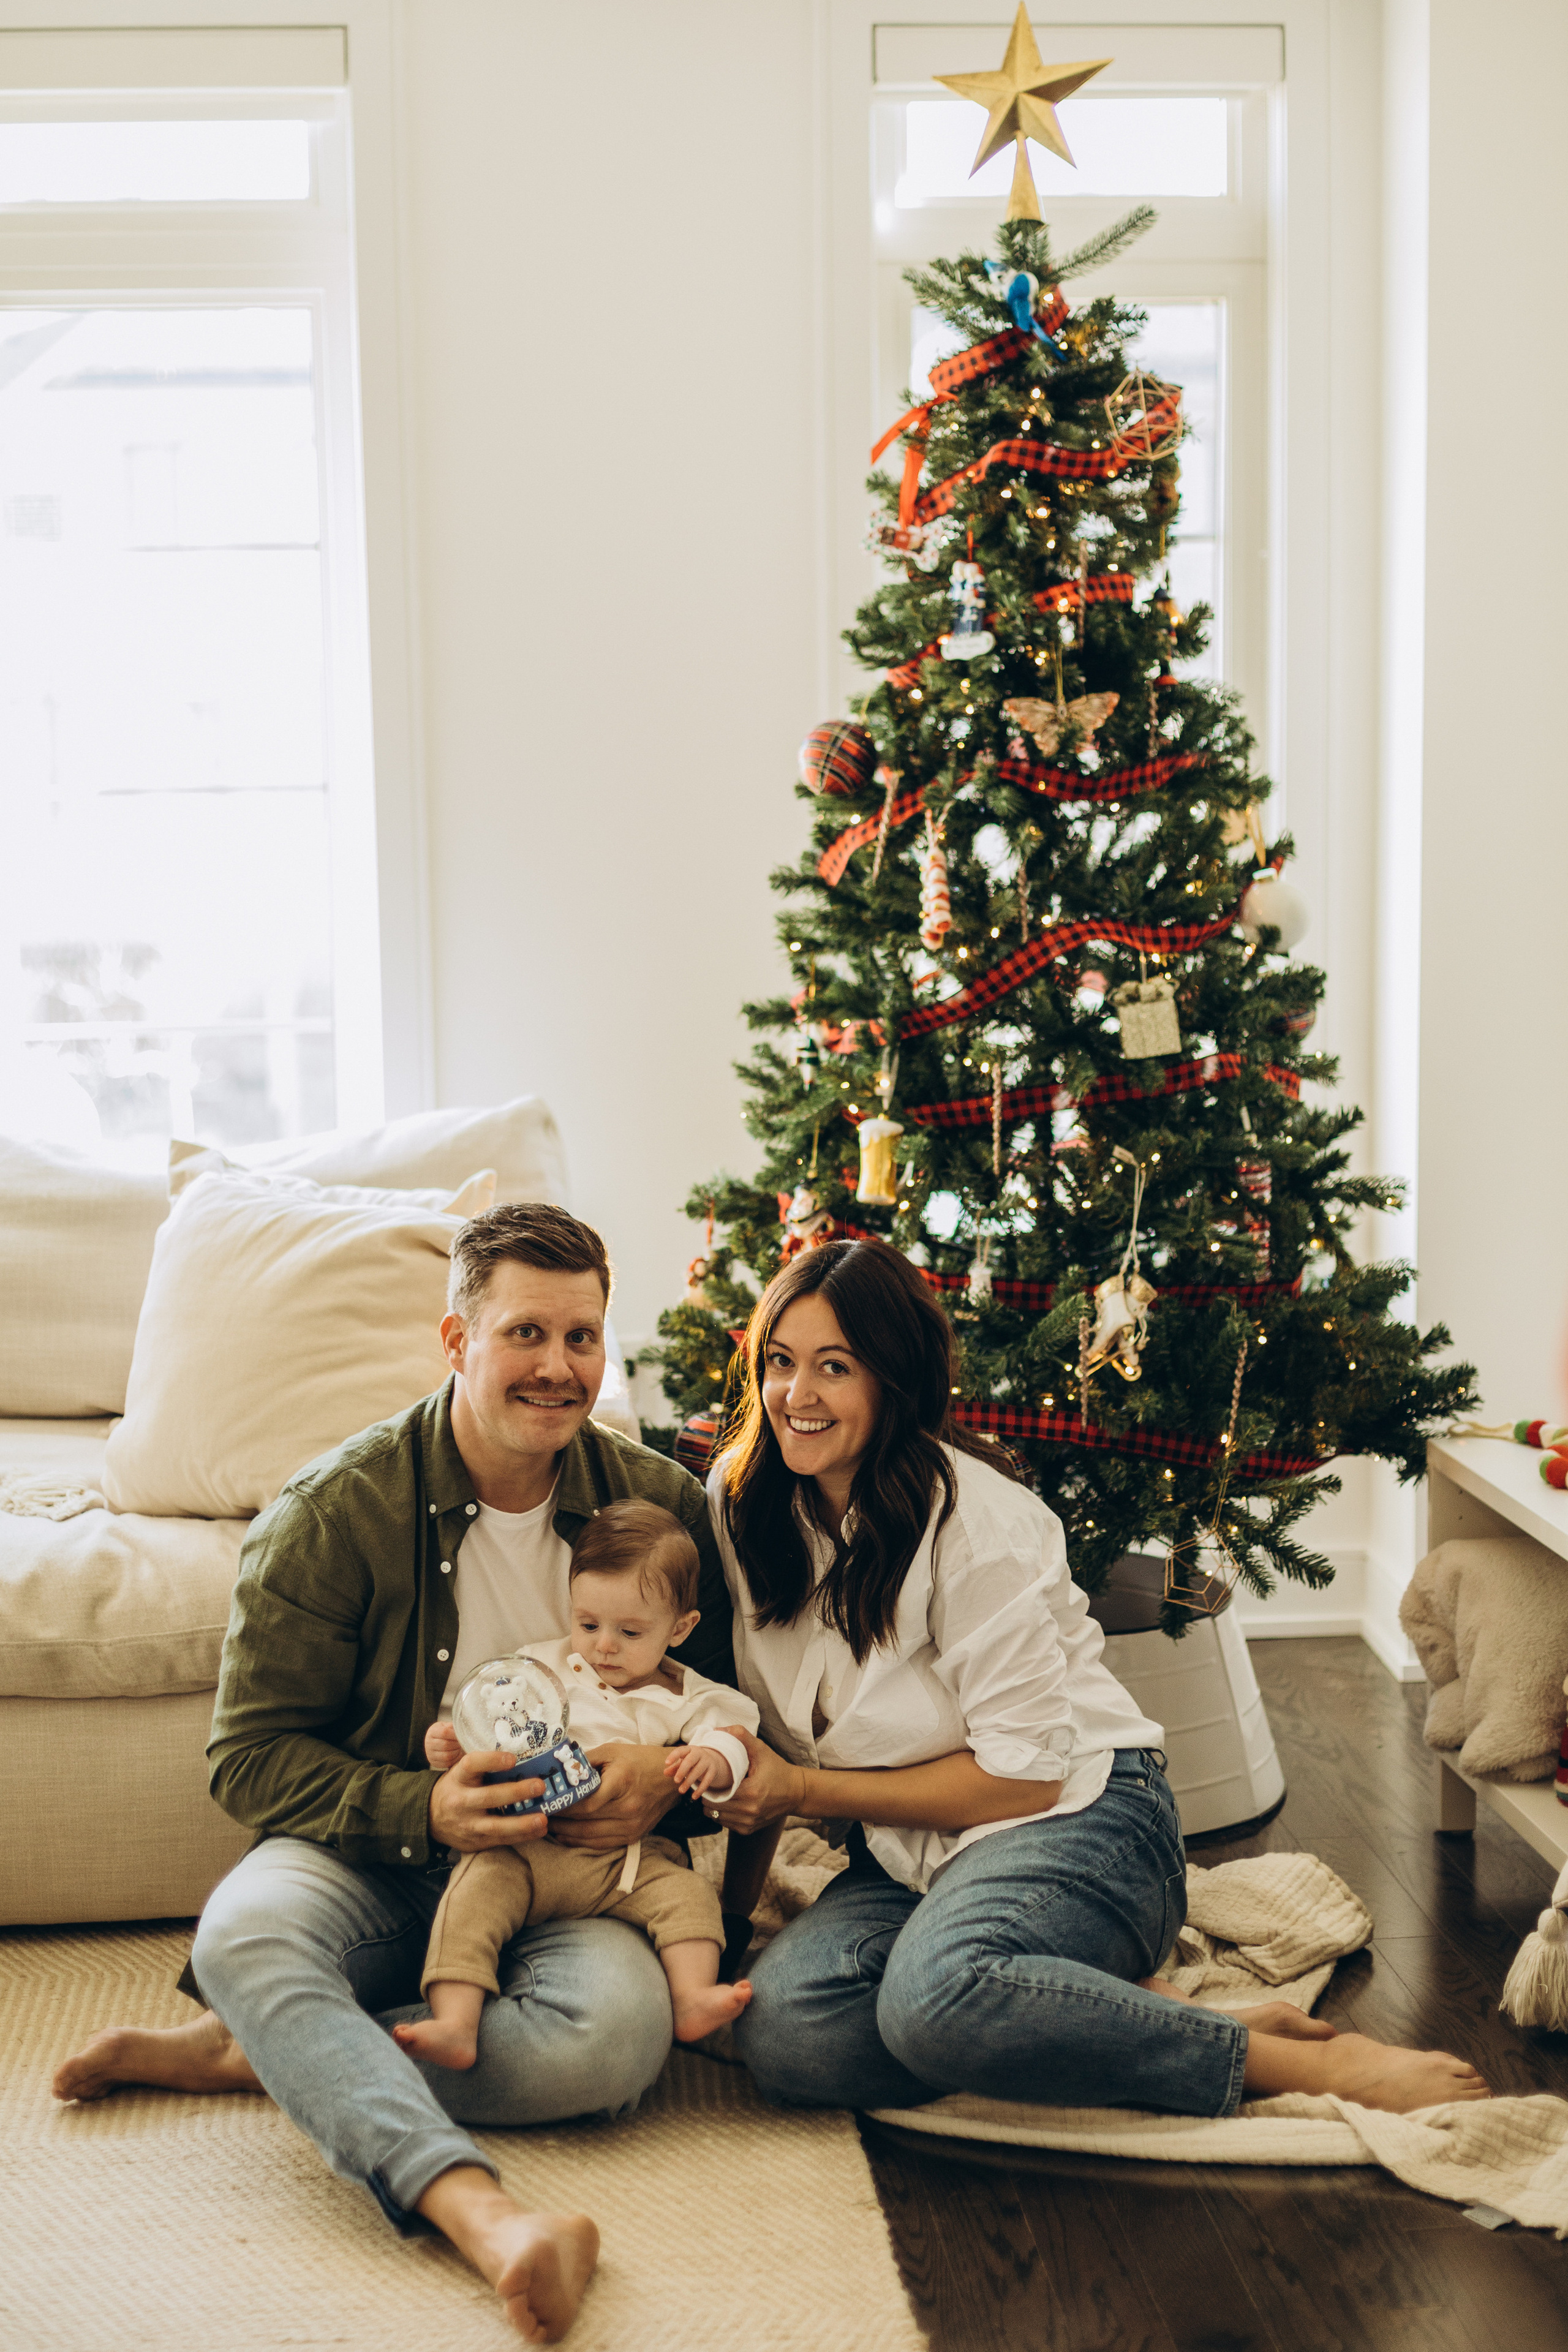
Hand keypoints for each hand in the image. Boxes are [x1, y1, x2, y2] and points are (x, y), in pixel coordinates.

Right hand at [424, 1721, 463, 1770]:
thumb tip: (460, 1731)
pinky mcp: (434, 1763)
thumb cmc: (444, 1733)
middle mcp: (429, 1743)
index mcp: (432, 1732)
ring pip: (447, 1756)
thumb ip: (452, 1727)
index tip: (461, 1735)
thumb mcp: (446, 1726)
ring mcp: (430, 1754)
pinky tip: (456, 1754)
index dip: (455, 1734)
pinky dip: (454, 1759)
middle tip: (461, 1742)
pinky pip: (447, 1763)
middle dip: (456, 1744)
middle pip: (446, 1745)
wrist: (436, 1742)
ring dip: (456, 1752)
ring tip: (458, 1748)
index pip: (444, 1732)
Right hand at [428, 1749, 549, 1851]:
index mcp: (458, 1778)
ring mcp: (468, 1824)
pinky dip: (522, 1835)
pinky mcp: (475, 1841)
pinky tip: (539, 1829)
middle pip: (489, 1797)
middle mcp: (461, 1801)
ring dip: (522, 1823)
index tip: (512, 1759)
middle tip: (540, 1786)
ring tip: (542, 1819)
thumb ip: (482, 1766)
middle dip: (516, 1792)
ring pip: (496, 1826)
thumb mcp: (460, 1773)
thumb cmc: (455, 1788)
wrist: (430, 1819)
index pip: (471, 1765)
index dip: (491, 1761)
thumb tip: (520, 1752)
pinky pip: (501, 1839)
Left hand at [548, 1743, 681, 1850]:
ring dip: (566, 1834)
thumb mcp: (612, 1751)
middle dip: (559, 1820)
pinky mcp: (634, 1835)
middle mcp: (628, 1808)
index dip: (563, 1806)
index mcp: (621, 1783)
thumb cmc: (641, 1760)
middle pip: (585, 1822)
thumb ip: (586, 1761)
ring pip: (591, 1837)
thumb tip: (560, 1769)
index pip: (585, 1803)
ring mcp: (632, 1825)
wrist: (672, 1778)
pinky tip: (566, 1836)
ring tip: (548, 1826)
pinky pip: (602, 1844)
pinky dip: (581, 1842)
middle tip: (539, 1815)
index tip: (546, 1803)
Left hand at [664, 1743, 734, 1797]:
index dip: (673, 1756)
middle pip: (690, 1761)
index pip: (680, 1751)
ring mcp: (707, 1761)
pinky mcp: (713, 1770)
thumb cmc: (692, 1761)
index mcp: (689, 1749)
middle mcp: (699, 1753)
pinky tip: (694, 1797)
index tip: (666, 1763)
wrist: (711, 1759)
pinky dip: (700, 1789)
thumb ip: (674, 1767)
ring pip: (698, 1771)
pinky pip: (707, 1780)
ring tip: (681, 1790)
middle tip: (676, 1781)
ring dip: (689, 1781)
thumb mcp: (683, 1761)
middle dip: (682, 1771)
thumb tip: (665, 1773)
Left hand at [693, 1728, 805, 1835]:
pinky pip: (726, 1824)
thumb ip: (741, 1736)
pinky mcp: (749, 1829)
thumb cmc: (778, 1770)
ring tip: (717, 1792)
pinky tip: (727, 1802)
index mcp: (751, 1792)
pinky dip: (723, 1814)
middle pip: (713, 1807)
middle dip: (709, 1795)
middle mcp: (749, 1811)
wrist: (796, 1792)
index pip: (716, 1793)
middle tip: (711, 1783)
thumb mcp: (761, 1750)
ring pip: (717, 1817)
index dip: (708, 1785)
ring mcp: (749, 1822)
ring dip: (713, 1806)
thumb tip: (719, 1729)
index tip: (708, 1776)